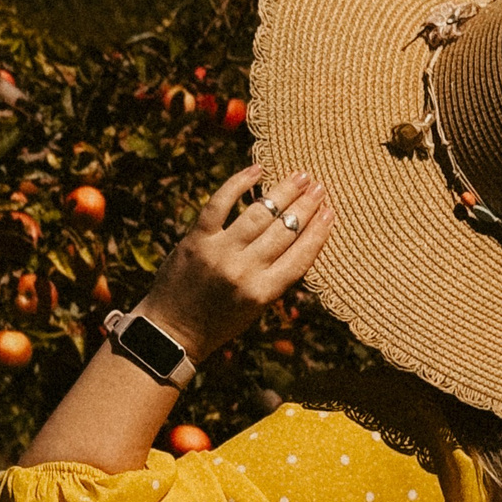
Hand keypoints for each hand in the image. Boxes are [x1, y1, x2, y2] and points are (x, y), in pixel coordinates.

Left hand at [134, 167, 335, 358]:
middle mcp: (244, 271)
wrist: (170, 331)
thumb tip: (299, 238)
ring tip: (299, 176)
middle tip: (320, 187)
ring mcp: (219, 252)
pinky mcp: (196, 239)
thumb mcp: (255, 308)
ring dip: (283, 191)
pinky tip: (257, 170)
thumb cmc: (217, 322)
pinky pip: (220, 203)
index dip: (319, 231)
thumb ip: (275, 277)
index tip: (331, 212)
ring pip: (259, 213)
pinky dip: (239, 183)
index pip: (301, 256)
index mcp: (264, 292)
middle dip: (305, 206)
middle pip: (283, 230)